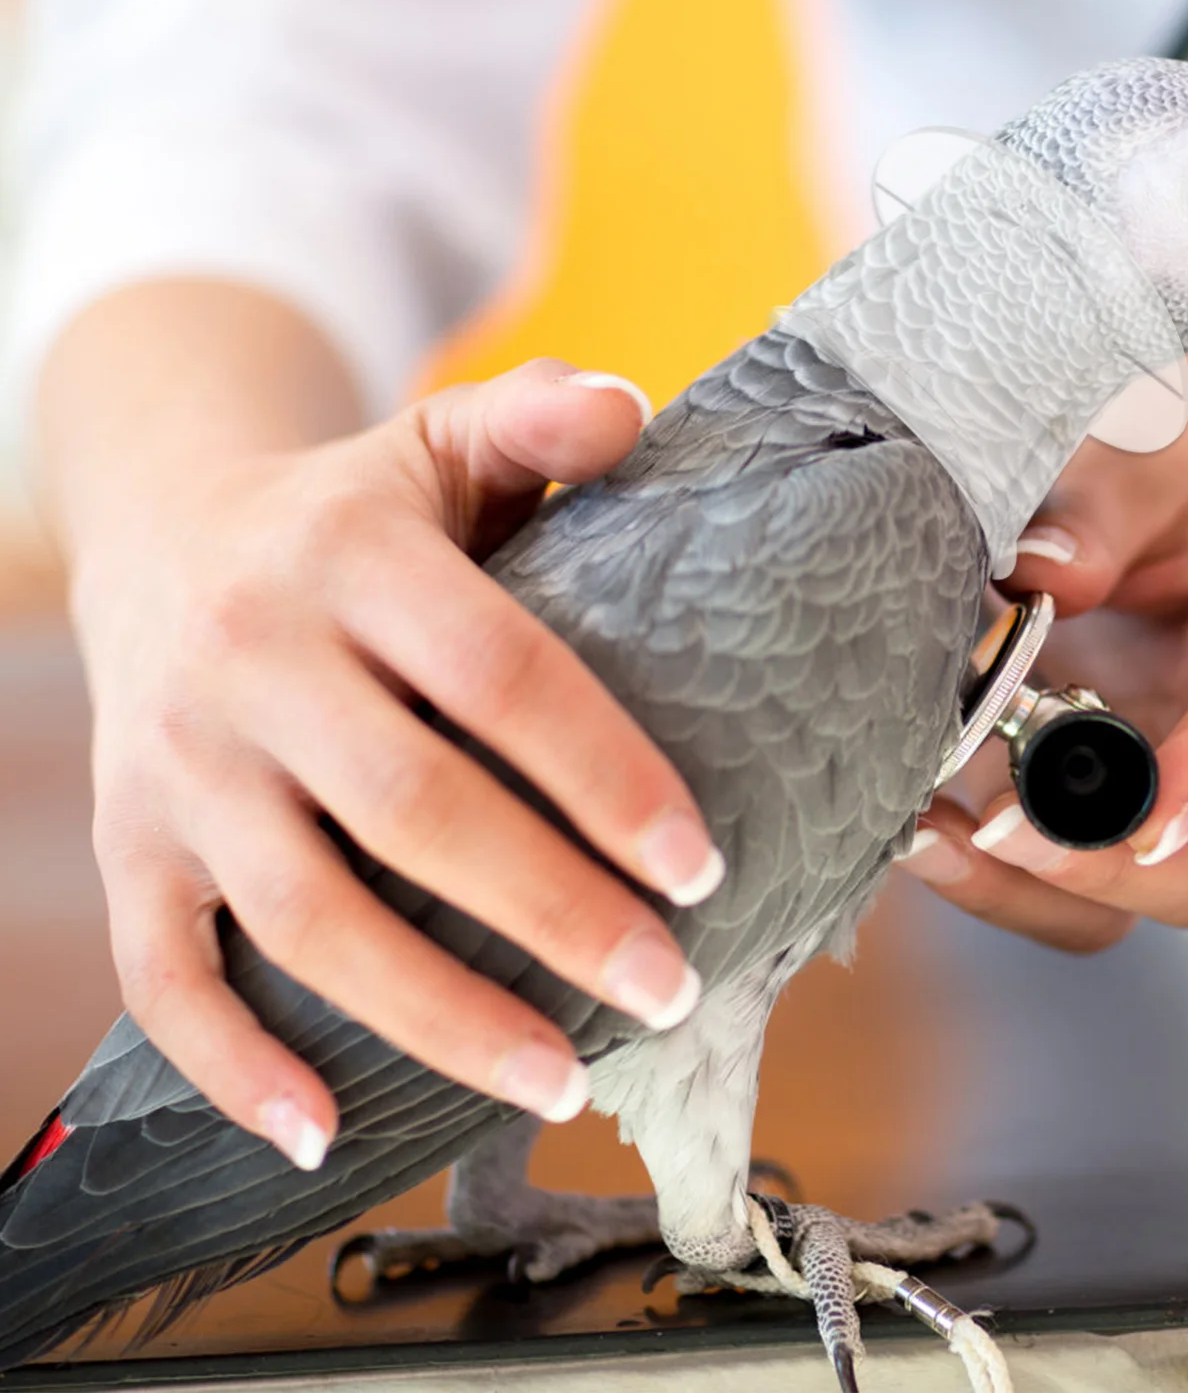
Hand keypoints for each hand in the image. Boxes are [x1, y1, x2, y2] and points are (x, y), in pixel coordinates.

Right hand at [70, 359, 719, 1167]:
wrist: (161, 535)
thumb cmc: (348, 512)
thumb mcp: (436, 441)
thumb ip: (534, 422)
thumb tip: (635, 410)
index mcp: (350, 556)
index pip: (500, 676)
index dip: (605, 776)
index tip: (700, 868)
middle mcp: (254, 660)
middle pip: (416, 812)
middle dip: (552, 915)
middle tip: (667, 984)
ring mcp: (181, 765)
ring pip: (307, 917)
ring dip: (436, 1018)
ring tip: (560, 1080)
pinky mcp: (132, 843)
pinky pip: (164, 974)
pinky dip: (235, 1065)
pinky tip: (326, 1132)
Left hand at [897, 369, 1187, 952]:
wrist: (1155, 467)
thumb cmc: (1158, 448)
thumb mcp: (1140, 449)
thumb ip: (1097, 504)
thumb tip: (1042, 576)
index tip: (1142, 816)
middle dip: (1104, 866)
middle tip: (995, 832)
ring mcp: (1150, 778)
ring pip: (1120, 899)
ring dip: (1022, 888)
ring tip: (921, 839)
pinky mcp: (1076, 793)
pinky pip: (1044, 872)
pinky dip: (981, 868)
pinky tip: (907, 826)